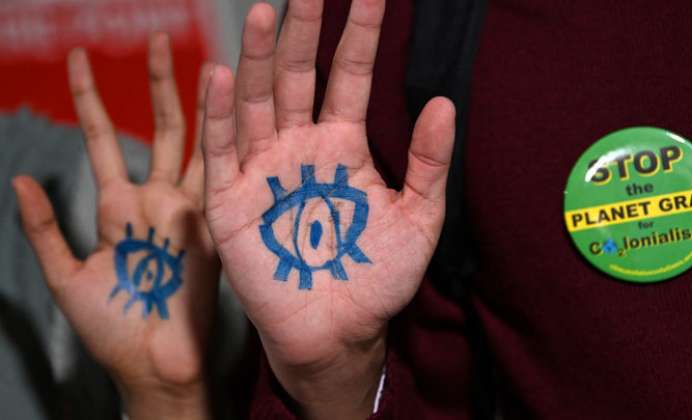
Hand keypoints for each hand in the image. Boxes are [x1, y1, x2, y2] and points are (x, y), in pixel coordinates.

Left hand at [13, 34, 216, 419]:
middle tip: (158, 37)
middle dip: (158, 82)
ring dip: (202, 101)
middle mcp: (160, 200)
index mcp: (121, 207)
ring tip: (208, 58)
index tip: (79, 58)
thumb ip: (44, 230)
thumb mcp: (66, 277)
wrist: (154, 364)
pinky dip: (228, 142)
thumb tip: (19, 180)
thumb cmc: (112, 329)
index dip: (90, 99)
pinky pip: (222, 177)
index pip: (107, 139)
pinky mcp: (217, 226)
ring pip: (200, 142)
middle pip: (163, 128)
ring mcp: (192, 209)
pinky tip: (236, 110)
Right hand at [201, 1, 454, 417]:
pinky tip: (221, 74)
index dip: (359, 34)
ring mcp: (262, 171)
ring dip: (255, 59)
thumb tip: (444, 101)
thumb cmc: (377, 279)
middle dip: (301, 29)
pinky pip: (222, 151)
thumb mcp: (418, 219)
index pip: (348, 75)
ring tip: (262, 13)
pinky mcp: (230, 203)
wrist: (338, 333)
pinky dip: (220, 115)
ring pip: (256, 102)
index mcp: (343, 145)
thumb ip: (428, 163)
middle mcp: (299, 147)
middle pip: (295, 75)